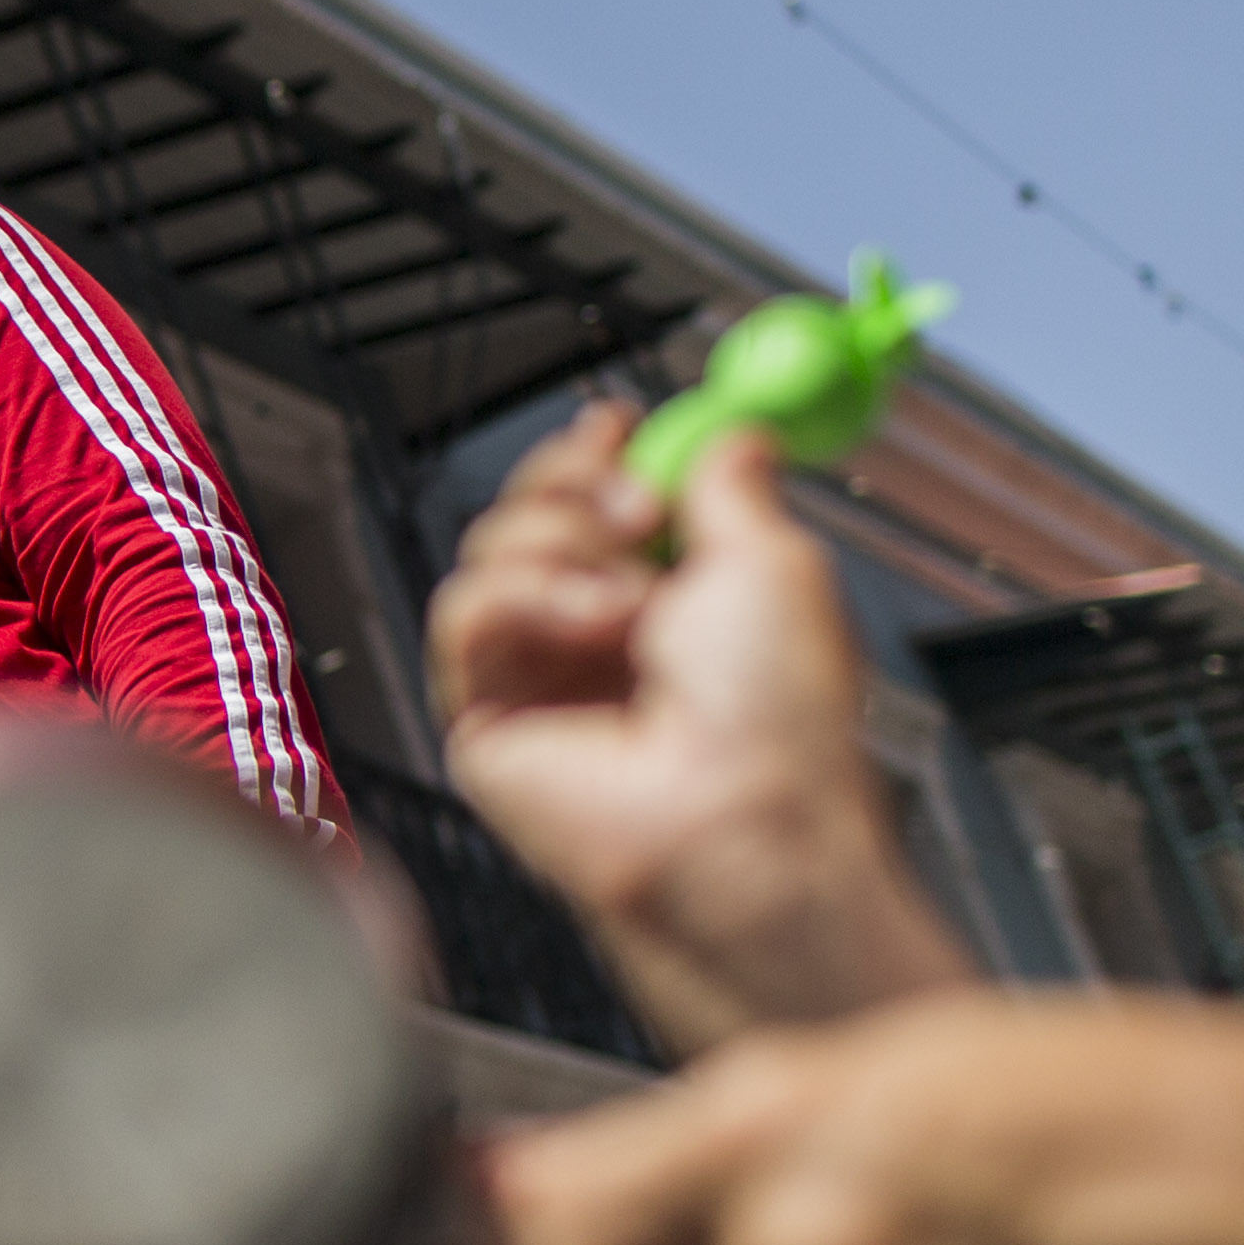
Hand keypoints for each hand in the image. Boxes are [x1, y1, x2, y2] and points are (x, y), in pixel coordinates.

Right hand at [426, 407, 967, 1050]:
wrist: (745, 819)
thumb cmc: (779, 719)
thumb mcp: (776, 561)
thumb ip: (733, 485)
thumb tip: (732, 435)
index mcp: (668, 605)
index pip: (597, 505)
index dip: (594, 457)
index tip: (619, 425)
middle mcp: (596, 640)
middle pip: (530, 512)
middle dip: (575, 485)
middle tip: (637, 506)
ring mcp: (539, 680)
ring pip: (489, 549)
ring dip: (560, 545)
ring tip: (630, 597)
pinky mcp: (484, 721)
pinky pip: (463, 612)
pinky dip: (523, 597)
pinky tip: (588, 626)